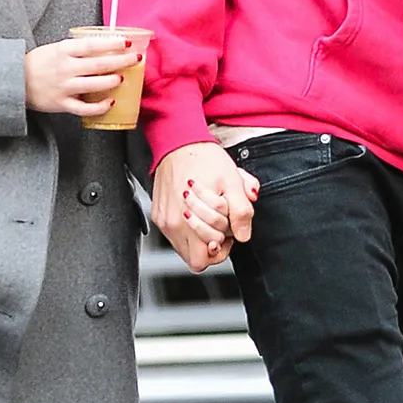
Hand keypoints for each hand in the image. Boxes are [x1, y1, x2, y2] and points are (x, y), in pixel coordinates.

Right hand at [24, 32, 134, 115]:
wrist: (15, 81)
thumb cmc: (38, 63)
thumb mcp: (55, 49)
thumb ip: (76, 49)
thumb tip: (105, 47)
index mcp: (64, 51)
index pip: (92, 45)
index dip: (112, 43)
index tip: (127, 42)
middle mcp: (65, 68)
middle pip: (98, 64)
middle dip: (120, 61)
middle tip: (135, 59)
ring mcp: (64, 87)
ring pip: (93, 84)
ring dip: (111, 81)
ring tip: (122, 78)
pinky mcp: (62, 104)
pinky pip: (84, 108)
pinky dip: (99, 107)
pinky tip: (110, 102)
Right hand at [153, 142, 258, 272]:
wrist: (179, 141)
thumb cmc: (204, 158)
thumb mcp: (233, 183)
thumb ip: (241, 212)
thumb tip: (243, 235)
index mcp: (189, 220)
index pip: (203, 260)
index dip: (220, 249)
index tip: (227, 234)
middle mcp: (172, 224)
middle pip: (193, 258)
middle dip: (210, 245)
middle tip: (220, 226)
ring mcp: (164, 220)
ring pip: (183, 247)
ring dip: (198, 236)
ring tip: (208, 216)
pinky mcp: (158, 214)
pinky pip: (174, 234)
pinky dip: (187, 227)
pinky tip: (196, 209)